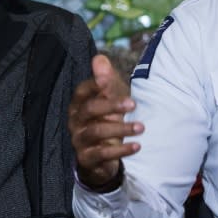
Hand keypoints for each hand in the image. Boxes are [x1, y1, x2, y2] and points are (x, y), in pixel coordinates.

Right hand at [69, 54, 142, 189]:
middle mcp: (76, 121)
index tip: (109, 80)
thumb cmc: (106, 119)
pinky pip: (101, 154)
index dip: (95, 84)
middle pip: (89, 109)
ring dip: (121, 129)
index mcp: (79, 104)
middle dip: (111, 105)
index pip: (82, 91)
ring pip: (96, 132)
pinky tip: (137, 146)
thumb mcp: (110, 98)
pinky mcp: (86, 159)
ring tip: (141, 127)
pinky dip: (121, 150)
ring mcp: (79, 140)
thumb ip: (106, 79)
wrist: (102, 156)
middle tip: (133, 103)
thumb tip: (99, 58)